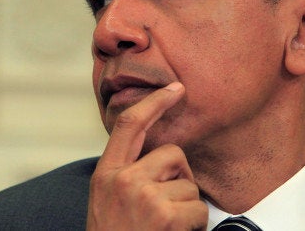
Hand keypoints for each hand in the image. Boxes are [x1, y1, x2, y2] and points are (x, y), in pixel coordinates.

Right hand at [87, 82, 207, 230]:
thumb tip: (163, 159)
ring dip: (186, 207)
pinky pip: (198, 209)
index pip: (129, 125)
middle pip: (172, 154)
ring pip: (189, 185)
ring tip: (165, 227)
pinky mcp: (164, 215)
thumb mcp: (106, 201)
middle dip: (180, 177)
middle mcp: (122, 180)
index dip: (154, 102)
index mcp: (106, 174)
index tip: (175, 88)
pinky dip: (194, 226)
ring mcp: (143, 196)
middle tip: (166, 206)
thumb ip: (126, 175)